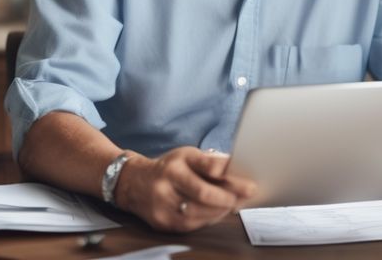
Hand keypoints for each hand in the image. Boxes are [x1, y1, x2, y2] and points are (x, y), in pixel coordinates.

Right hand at [114, 146, 255, 231]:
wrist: (132, 183)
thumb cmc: (169, 167)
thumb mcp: (189, 156)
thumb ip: (212, 162)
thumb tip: (239, 168)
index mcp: (177, 162)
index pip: (207, 167)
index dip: (230, 178)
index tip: (249, 184)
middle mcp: (166, 181)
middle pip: (203, 194)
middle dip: (229, 198)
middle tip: (246, 196)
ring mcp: (162, 204)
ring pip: (199, 213)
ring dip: (222, 211)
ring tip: (236, 204)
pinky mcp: (161, 222)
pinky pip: (191, 225)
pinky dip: (209, 219)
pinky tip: (218, 213)